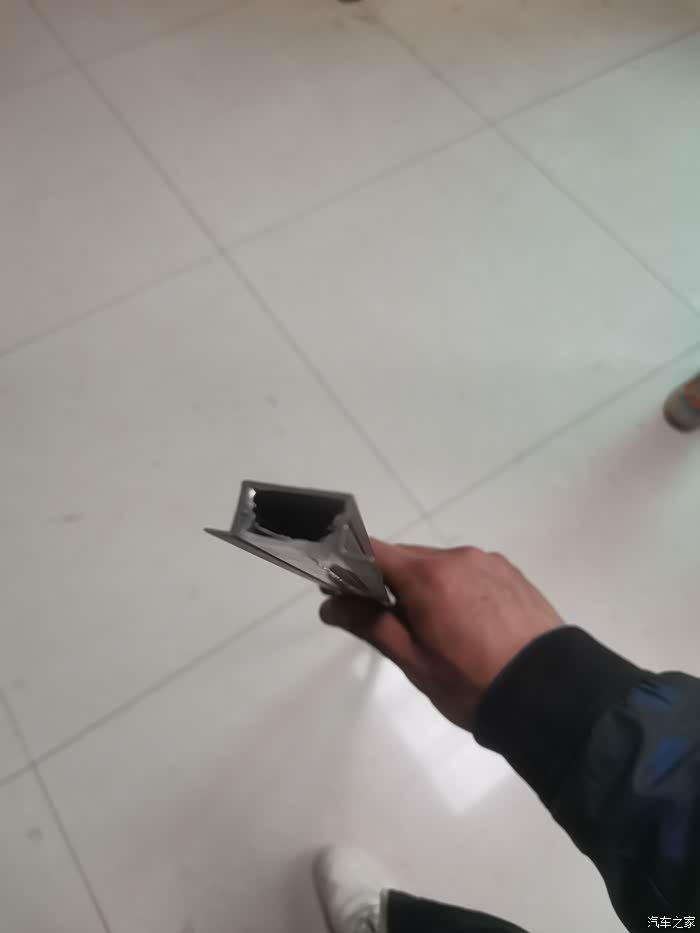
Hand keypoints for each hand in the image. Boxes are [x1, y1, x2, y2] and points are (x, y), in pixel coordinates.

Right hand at [320, 540, 562, 728]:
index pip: (374, 551)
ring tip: (432, 630)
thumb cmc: (472, 682)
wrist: (552, 694)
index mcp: (428, 575)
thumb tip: (329, 605)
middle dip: (389, 582)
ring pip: (440, 565)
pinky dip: (456, 589)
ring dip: (425, 587)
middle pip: (408, 558)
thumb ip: (370, 625)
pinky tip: (465, 624)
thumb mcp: (414, 661)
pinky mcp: (512, 574)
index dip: (350, 564)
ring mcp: (489, 562)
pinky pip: (470, 572)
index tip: (337, 587)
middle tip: (384, 621)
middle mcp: (458, 556)